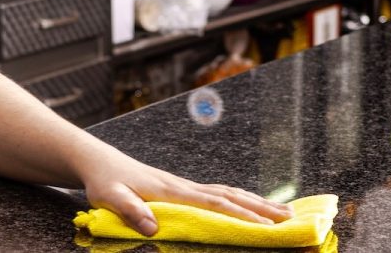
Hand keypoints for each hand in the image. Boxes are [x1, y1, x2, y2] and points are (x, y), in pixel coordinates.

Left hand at [78, 157, 293, 236]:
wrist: (99, 162)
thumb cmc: (104, 181)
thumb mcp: (109, 197)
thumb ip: (129, 211)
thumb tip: (154, 228)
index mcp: (172, 191)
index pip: (215, 204)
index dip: (241, 216)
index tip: (266, 227)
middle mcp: (184, 186)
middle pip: (231, 196)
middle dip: (262, 208)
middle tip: (292, 219)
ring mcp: (185, 185)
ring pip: (229, 192)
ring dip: (257, 202)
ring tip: (284, 213)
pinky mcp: (182, 188)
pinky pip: (219, 194)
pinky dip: (240, 199)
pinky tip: (250, 205)